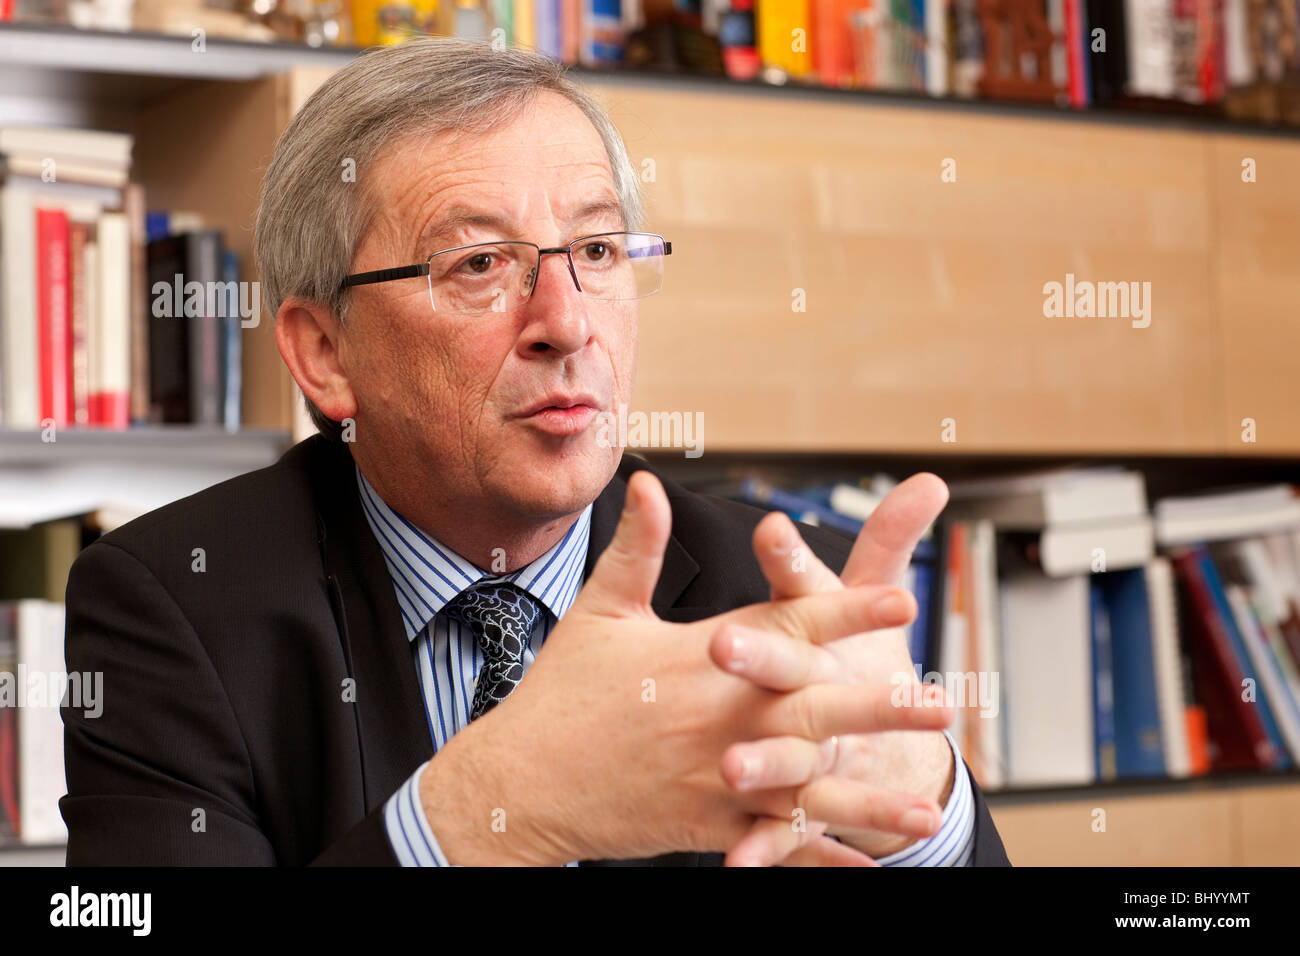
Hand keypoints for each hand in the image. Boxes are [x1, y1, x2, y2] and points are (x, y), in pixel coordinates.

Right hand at [417, 470, 952, 864]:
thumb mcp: (600, 611)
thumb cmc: (561, 694)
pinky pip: (773, 843)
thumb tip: (647, 481)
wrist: (521, 783)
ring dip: (870, 795)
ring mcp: (712, 778)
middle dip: (881, 708)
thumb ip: (638, 546)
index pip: (784, 627)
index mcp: (699, 659)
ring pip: (805, 787)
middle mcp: (715, 718)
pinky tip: (866, 866)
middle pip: (812, 710)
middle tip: (942, 706)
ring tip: (928, 806)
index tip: (898, 603)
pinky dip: (820, 855)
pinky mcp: (706, 825)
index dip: (845, 613)